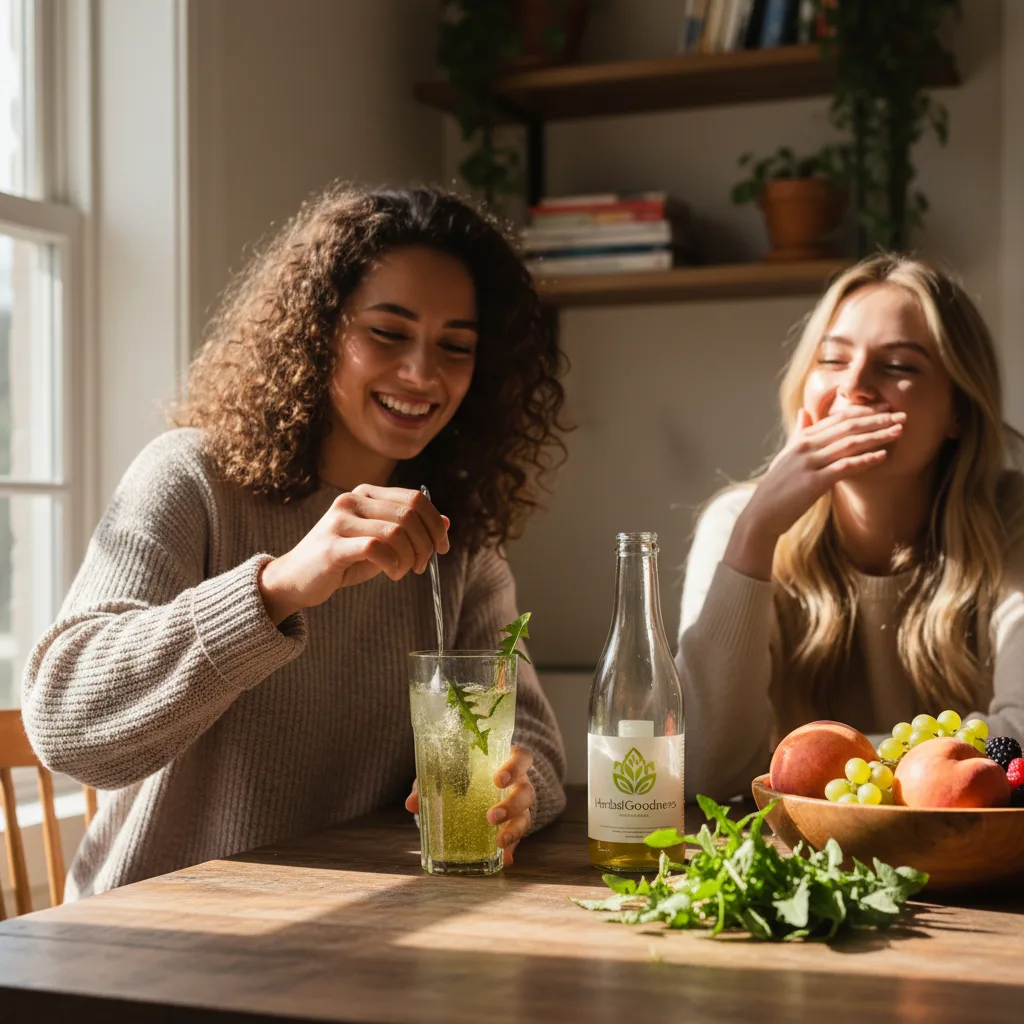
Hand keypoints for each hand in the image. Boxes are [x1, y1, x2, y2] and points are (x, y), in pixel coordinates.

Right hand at [258, 484, 449, 623]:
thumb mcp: (380, 543)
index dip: (435, 523)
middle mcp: (351, 501)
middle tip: (422, 565)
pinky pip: (376, 547)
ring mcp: (339, 521)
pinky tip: (392, 573)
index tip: (442, 547)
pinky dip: (393, 563)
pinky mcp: (332, 545)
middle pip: (409, 514)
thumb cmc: (341, 561)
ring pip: (396, 531)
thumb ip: (408, 531)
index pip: (414, 498)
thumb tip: (445, 522)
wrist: (295, 580)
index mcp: (365, 494)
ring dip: (410, 556)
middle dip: (426, 543)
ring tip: (403, 571)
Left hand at [405, 745, 535, 866]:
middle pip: (526, 792)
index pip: (522, 758)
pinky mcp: (515, 826)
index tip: (498, 779)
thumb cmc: (466, 772)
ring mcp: (520, 806)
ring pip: (526, 816)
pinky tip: (504, 859)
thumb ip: (430, 782)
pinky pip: (518, 839)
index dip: (515, 767)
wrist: (480, 786)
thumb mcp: (448, 772)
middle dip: (512, 805)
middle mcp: (519, 783)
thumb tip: (411, 803)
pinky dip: (510, 849)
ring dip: (514, 829)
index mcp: (506, 761)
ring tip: (499, 842)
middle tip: (491, 816)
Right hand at [725, 390, 904, 579]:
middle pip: (847, 427)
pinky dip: (865, 460)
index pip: (838, 418)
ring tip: (899, 432)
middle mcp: (806, 446)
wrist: (761, 514)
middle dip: (877, 420)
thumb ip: (798, 433)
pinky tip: (883, 456)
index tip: (886, 408)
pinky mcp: (813, 483)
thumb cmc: (776, 487)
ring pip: (849, 443)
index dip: (864, 411)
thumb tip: (803, 412)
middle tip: (902, 416)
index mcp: (802, 438)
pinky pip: (844, 467)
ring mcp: (809, 464)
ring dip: (877, 436)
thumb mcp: (786, 455)